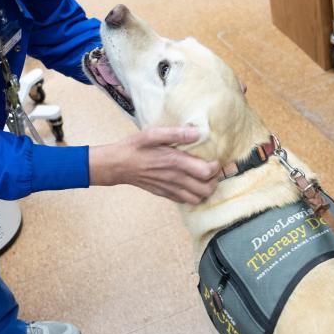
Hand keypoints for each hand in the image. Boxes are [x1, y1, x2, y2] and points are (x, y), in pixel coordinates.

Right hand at [89, 127, 220, 203]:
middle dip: (214, 180)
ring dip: (204, 190)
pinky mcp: (164, 194)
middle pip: (206, 189)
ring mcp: (169, 189)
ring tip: (203, 178)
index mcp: (175, 162)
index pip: (206, 172)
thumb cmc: (135, 147)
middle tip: (211, 170)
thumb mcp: (152, 134)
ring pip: (197, 198)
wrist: (117, 165)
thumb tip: (196, 133)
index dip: (215, 166)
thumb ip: (175, 133)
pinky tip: (190, 184)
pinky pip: (185, 201)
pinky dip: (192, 195)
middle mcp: (175, 178)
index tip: (213, 159)